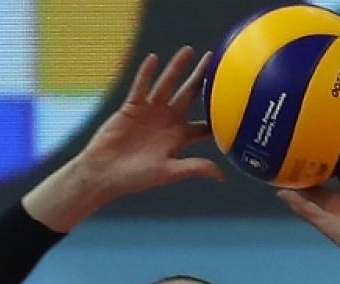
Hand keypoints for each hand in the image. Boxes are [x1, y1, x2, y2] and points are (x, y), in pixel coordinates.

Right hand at [75, 47, 221, 199]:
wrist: (105, 172)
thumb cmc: (137, 177)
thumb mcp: (169, 172)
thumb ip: (194, 168)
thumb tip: (222, 175)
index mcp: (180, 137)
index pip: (205, 125)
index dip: (219, 115)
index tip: (234, 100)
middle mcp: (168, 121)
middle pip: (189, 95)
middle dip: (201, 78)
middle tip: (214, 61)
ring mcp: (150, 112)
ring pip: (167, 85)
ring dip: (177, 68)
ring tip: (189, 50)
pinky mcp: (131, 107)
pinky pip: (140, 86)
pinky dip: (146, 73)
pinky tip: (154, 58)